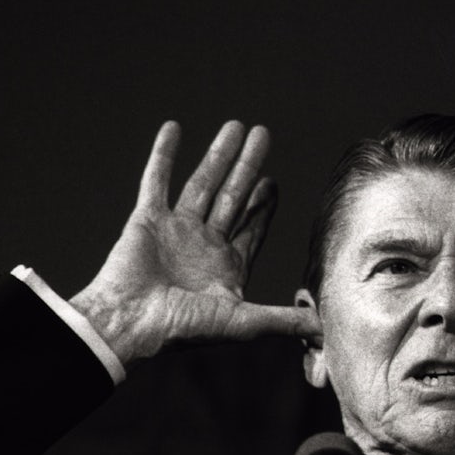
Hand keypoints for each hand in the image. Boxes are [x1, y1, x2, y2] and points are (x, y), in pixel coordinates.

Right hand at [70, 121, 318, 363]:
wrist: (130, 324)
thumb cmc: (183, 328)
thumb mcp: (244, 323)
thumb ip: (284, 320)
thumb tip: (324, 327)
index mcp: (226, 267)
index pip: (251, 228)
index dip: (263, 207)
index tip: (273, 182)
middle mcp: (203, 245)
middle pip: (233, 197)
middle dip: (248, 166)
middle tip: (262, 135)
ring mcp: (175, 230)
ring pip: (202, 183)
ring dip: (218, 155)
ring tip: (234, 126)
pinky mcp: (148, 219)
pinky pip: (156, 180)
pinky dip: (164, 155)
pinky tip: (173, 129)